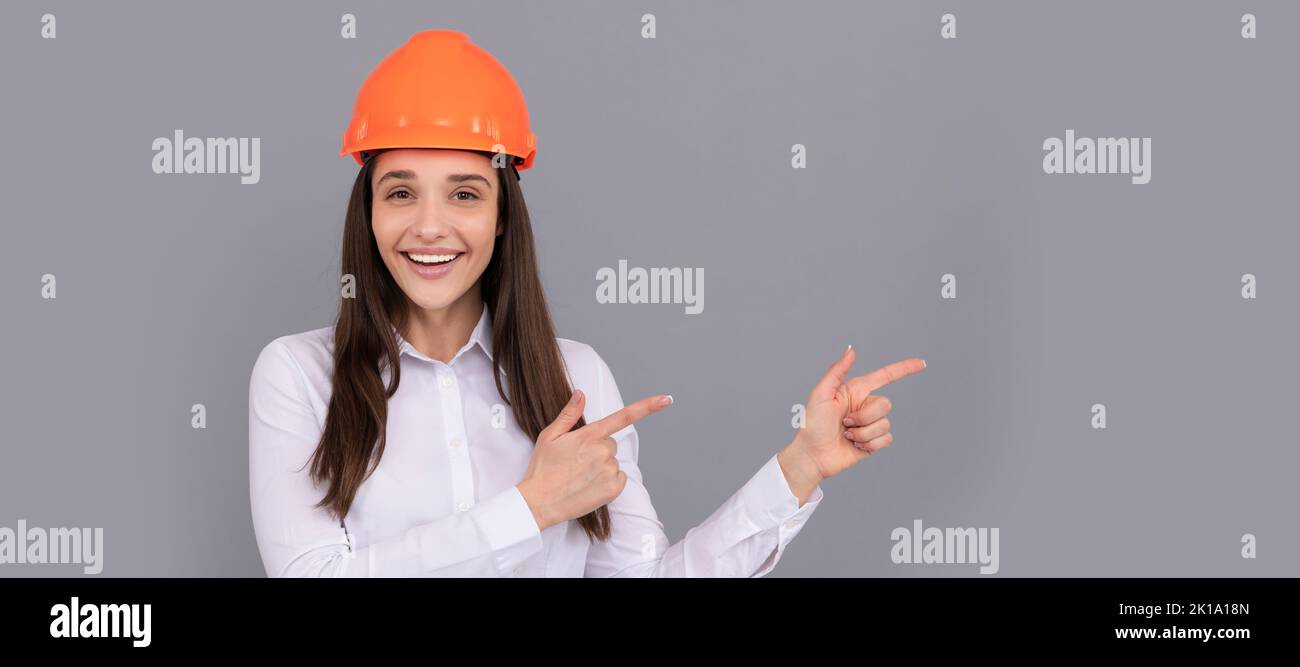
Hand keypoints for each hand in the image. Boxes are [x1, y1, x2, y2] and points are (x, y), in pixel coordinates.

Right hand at [517, 388, 672, 530]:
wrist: (539, 502)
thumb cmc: (542, 468)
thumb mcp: (550, 436)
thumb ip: (569, 414)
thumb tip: (580, 394)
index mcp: (589, 435)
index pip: (624, 416)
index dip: (647, 406)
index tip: (666, 399)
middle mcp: (603, 451)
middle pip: (610, 443)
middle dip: (597, 449)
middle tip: (576, 461)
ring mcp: (610, 470)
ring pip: (613, 462)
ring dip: (601, 466)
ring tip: (579, 476)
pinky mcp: (614, 489)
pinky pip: (618, 478)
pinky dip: (608, 481)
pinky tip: (589, 485)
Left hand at [786, 346, 925, 483]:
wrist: (812, 455)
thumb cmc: (811, 424)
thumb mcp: (820, 394)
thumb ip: (836, 371)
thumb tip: (851, 350)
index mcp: (855, 390)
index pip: (884, 376)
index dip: (904, 369)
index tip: (921, 363)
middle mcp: (865, 405)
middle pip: (886, 405)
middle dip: (865, 417)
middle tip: (844, 423)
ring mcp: (870, 424)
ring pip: (885, 424)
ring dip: (863, 433)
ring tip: (846, 435)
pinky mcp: (873, 441)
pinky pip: (886, 439)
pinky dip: (869, 444)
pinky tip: (854, 445)